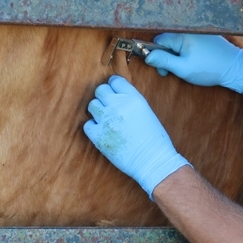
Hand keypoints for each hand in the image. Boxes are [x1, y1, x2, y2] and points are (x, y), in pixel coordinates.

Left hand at [84, 75, 189, 199]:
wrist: (153, 161)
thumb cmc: (154, 139)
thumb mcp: (146, 112)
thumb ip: (130, 101)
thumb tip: (116, 96)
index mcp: (133, 98)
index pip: (115, 81)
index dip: (113, 86)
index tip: (113, 93)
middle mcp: (118, 106)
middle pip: (100, 90)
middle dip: (103, 98)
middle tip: (109, 108)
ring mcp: (106, 120)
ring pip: (92, 105)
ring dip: (97, 111)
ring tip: (105, 121)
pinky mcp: (98, 136)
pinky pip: (87, 125)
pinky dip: (93, 128)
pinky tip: (102, 133)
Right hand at [144, 34, 242, 93]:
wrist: (234, 67)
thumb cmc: (209, 69)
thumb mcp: (182, 68)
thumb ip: (163, 61)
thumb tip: (147, 56)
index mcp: (182, 35)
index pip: (159, 41)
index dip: (157, 56)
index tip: (162, 69)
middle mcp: (188, 30)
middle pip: (168, 41)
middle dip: (167, 57)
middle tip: (171, 72)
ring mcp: (197, 32)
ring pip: (178, 43)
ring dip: (176, 55)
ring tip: (185, 67)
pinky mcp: (204, 36)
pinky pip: (188, 42)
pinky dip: (186, 52)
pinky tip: (194, 61)